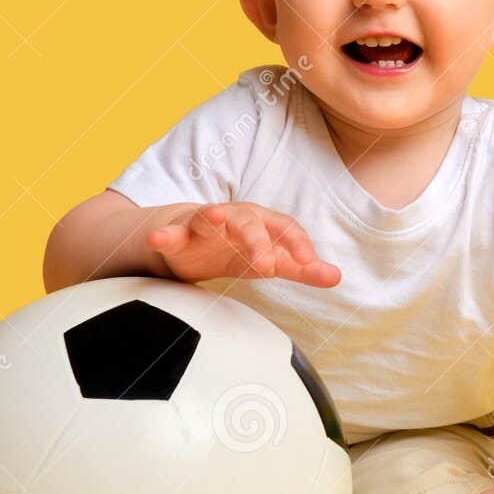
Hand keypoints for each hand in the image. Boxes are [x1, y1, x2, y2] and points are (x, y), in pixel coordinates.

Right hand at [147, 203, 340, 286]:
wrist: (192, 241)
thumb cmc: (237, 249)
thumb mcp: (271, 259)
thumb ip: (300, 269)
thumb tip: (336, 276)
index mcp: (262, 223)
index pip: (284, 227)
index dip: (296, 243)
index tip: (308, 262)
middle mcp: (235, 218)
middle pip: (249, 222)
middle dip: (258, 241)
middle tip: (266, 267)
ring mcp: (204, 224)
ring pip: (210, 216)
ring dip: (213, 216)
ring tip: (214, 217)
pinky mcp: (177, 236)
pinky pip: (169, 234)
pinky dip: (163, 236)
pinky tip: (156, 239)